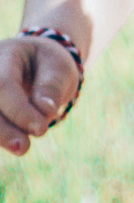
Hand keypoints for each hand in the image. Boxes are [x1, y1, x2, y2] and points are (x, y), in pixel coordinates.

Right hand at [0, 33, 81, 157]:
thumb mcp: (59, 68)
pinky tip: (13, 144)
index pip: (3, 84)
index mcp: (5, 54)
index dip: (19, 110)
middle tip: (23, 148)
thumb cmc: (49, 65)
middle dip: (2, 129)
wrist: (36, 65)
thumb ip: (51, 87)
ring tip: (21, 147)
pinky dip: (0, 136)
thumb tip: (45, 111)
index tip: (41, 129)